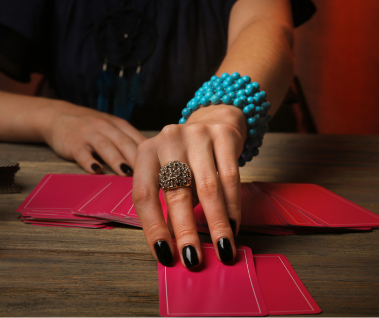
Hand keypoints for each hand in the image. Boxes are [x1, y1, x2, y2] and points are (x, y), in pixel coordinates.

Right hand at [43, 103, 146, 175]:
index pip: (138, 139)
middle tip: (149, 175)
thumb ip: (130, 142)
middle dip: (137, 158)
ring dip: (116, 160)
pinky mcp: (73, 143)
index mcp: (120, 126)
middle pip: (125, 143)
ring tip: (126, 173)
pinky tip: (96, 171)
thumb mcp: (113, 128)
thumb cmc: (92, 127)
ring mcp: (89, 134)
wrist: (59, 116)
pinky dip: (89, 161)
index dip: (151, 153)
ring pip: (105, 146)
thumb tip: (153, 163)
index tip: (161, 168)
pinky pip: (82, 152)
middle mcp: (106, 128)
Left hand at [132, 104, 246, 267]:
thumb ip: (168, 206)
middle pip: (175, 192)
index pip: (144, 194)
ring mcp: (196, 134)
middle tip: (193, 260)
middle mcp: (168, 139)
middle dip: (185, 231)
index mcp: (146, 152)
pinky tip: (234, 226)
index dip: (153, 228)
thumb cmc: (186, 158)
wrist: (214, 119)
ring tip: (222, 249)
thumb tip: (172, 248)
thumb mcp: (169, 175)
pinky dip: (232, 206)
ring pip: (207, 187)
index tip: (164, 255)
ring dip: (216, 224)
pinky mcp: (223, 135)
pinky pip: (230, 177)